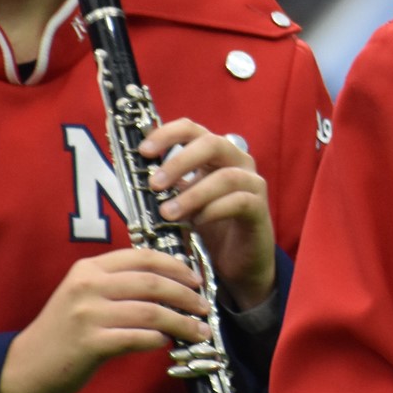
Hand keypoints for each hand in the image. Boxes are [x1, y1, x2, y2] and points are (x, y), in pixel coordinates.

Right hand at [0, 247, 210, 392]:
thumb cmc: (63, 331)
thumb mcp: (85, 296)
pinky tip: (166, 343)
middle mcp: (88, 286)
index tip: (196, 279)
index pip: (143, 257)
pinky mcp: (90, 343)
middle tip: (204, 306)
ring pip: (150, 312)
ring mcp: (87, 314)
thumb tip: (170, 286)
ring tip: (198, 330)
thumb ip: (119, 285)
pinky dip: (158, 340)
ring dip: (181, 322)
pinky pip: (137, 338)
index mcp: (89, 269)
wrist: (25, 365)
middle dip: (186, 295)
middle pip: (152, 283)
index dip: (176, 266)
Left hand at [140, 118, 276, 310]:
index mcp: (214, 154)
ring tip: (169, 213)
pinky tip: (197, 223)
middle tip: (155, 184)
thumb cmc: (208, 227)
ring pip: (226, 176)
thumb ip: (165, 187)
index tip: (144, 151)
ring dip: (193, 194)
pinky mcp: (259, 208)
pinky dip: (213, 210)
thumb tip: (132, 176)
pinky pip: (239, 202)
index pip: (191, 130)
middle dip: (179, 161)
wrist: (237, 262)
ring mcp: (252, 183)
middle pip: (211, 143)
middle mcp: (236, 161)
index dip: (167, 134)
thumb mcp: (181, 202)